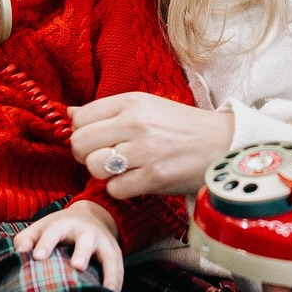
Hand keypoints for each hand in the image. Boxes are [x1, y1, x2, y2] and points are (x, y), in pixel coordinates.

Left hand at [15, 201, 124, 290]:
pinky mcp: (115, 252)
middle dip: (83, 252)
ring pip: (109, 254)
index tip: (37, 257)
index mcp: (64, 224)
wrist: (90, 217)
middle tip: (78, 266)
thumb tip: (19, 255)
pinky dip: (118, 281)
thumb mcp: (40, 228)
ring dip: (110, 271)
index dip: (46, 243)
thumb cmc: (57, 229)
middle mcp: (86, 231)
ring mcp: (103, 241)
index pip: (54, 231)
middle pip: (86, 239)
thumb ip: (26, 240)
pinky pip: (120, 267)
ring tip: (107, 290)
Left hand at [69, 94, 234, 198]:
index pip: (80, 118)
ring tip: (121, 169)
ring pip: (94, 167)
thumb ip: (107, 110)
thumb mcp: (146, 106)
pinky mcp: (154, 177)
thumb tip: (69, 114)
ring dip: (103, 173)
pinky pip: (115, 189)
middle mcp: (136, 123)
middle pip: (79, 143)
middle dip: (84, 155)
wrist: (222, 144)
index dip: (82, 132)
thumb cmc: (181, 126)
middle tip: (102, 157)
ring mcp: (145, 151)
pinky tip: (136, 180)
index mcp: (132, 102)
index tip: (96, 139)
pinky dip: (121, 189)